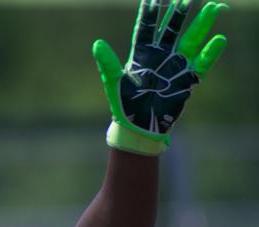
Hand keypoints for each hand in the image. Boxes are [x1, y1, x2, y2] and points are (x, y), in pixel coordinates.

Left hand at [93, 0, 227, 155]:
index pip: (147, 28)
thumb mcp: (113, 82)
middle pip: (172, 29)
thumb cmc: (123, 105)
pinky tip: (218, 39)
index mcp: (141, 55)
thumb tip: (97, 44)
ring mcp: (175, 65)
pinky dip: (210, 52)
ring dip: (201, 25)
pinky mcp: (187, 78)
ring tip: (214, 7)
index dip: (150, 13)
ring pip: (191, 40)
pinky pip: (202, 62)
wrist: (138, 126)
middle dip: (179, 13)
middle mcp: (160, 56)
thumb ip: (107, 63)